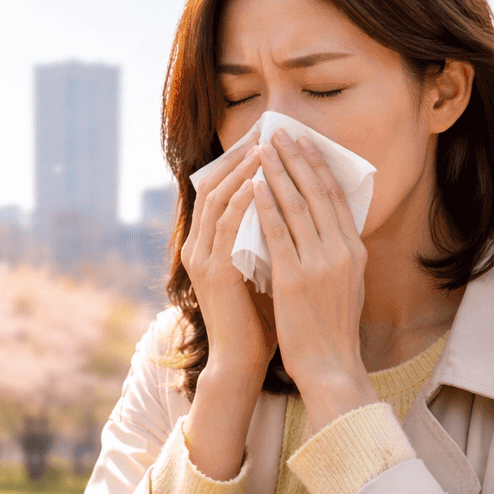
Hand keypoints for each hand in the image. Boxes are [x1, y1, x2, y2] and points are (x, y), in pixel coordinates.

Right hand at [181, 143, 276, 380]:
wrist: (243, 361)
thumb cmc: (258, 319)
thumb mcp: (263, 268)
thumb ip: (269, 239)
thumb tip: (295, 207)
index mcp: (208, 245)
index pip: (220, 189)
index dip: (241, 163)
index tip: (268, 140)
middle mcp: (198, 247)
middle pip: (214, 185)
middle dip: (241, 157)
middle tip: (267, 132)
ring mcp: (202, 258)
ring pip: (218, 199)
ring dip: (243, 170)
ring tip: (267, 148)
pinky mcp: (213, 272)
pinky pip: (227, 225)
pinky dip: (244, 199)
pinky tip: (262, 182)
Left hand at [250, 129, 377, 430]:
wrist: (330, 366)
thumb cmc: (332, 330)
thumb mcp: (345, 285)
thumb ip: (335, 254)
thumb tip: (321, 225)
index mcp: (355, 252)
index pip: (336, 199)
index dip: (319, 167)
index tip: (304, 143)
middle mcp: (341, 252)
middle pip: (318, 193)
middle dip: (297, 159)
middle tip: (281, 133)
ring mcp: (319, 264)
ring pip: (297, 206)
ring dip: (278, 172)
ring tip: (263, 149)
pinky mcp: (295, 278)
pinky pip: (278, 233)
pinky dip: (266, 205)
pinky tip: (255, 186)